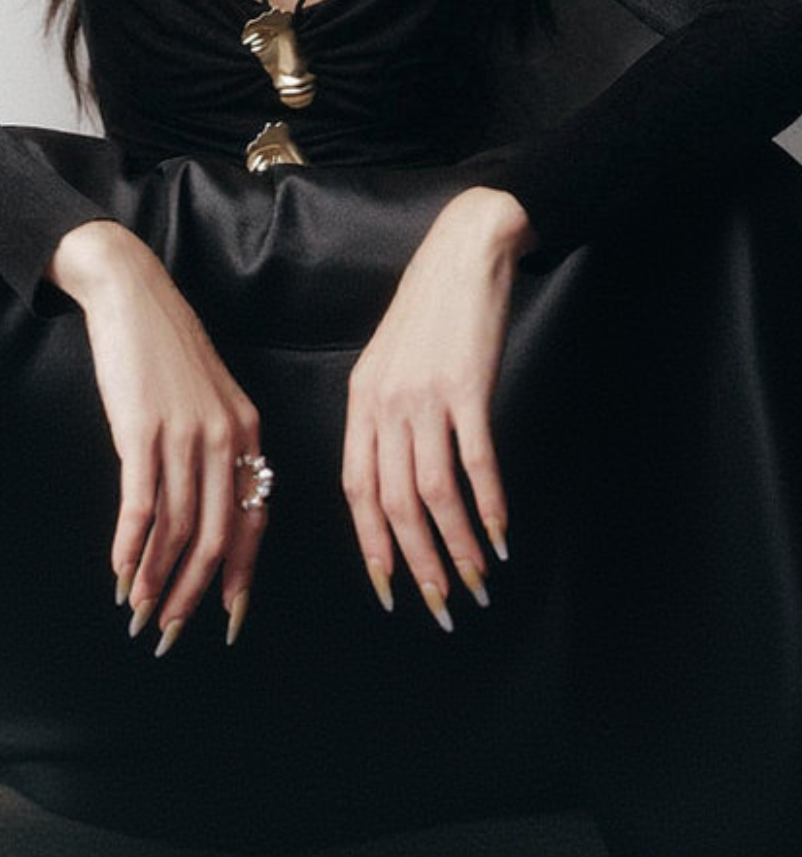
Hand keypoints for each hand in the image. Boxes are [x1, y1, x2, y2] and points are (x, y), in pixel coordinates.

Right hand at [48, 220, 264, 652]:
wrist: (133, 294)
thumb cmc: (166, 348)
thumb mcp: (208, 397)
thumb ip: (216, 449)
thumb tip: (208, 510)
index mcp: (248, 433)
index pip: (253, 520)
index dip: (239, 575)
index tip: (227, 618)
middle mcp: (226, 438)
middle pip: (216, 536)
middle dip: (194, 593)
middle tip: (170, 632)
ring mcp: (185, 434)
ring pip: (177, 529)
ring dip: (156, 580)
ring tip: (138, 613)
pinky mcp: (143, 430)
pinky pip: (141, 505)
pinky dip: (130, 548)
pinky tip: (118, 573)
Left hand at [341, 187, 534, 627]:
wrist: (463, 252)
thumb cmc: (431, 310)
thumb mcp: (390, 363)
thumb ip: (386, 418)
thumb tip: (397, 481)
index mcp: (360, 401)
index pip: (356, 489)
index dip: (371, 543)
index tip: (388, 587)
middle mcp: (385, 404)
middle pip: (393, 502)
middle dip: (416, 562)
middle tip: (440, 604)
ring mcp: (426, 396)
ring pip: (434, 492)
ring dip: (457, 545)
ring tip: (479, 580)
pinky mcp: (467, 386)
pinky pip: (475, 461)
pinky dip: (488, 505)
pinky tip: (501, 534)